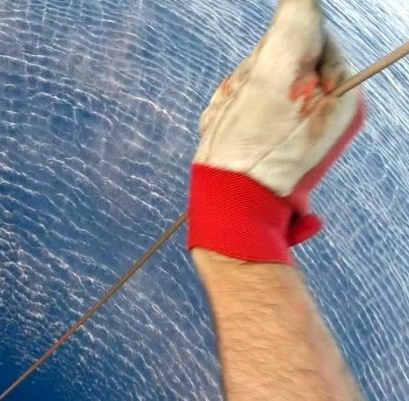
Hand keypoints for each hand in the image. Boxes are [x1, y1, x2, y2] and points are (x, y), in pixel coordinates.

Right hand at [187, 0, 364, 264]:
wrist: (229, 205)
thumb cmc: (252, 148)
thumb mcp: (276, 75)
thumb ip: (296, 23)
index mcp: (343, 91)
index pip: (310, 33)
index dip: (277, 49)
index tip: (263, 80)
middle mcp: (328, 107)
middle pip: (282, 57)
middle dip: (255, 75)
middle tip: (246, 108)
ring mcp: (299, 126)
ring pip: (259, 81)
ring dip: (238, 94)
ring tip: (235, 124)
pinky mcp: (270, 140)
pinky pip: (244, 105)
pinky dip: (229, 112)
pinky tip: (229, 133)